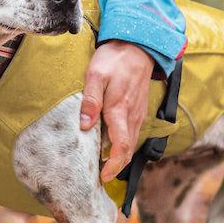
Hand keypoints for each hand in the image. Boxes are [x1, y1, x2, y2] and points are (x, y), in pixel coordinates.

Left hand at [79, 40, 153, 182]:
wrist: (139, 46)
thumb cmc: (115, 59)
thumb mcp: (95, 74)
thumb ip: (90, 100)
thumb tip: (84, 126)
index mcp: (120, 110)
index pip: (121, 146)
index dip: (113, 165)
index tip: (103, 176)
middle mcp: (132, 116)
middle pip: (128, 150)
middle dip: (116, 167)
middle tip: (99, 176)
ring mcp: (138, 114)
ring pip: (131, 143)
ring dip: (119, 157)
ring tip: (102, 165)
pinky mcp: (139, 111)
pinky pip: (133, 134)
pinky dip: (123, 145)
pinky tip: (110, 146)